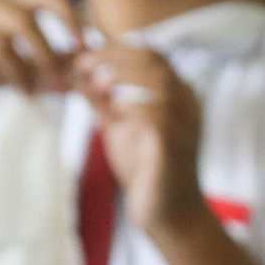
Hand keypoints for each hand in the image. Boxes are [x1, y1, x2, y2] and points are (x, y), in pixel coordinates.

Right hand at [0, 0, 85, 103]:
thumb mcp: (11, 58)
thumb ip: (45, 65)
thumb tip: (82, 80)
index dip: (72, 16)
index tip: (83, 46)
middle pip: (26, 20)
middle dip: (46, 53)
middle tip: (56, 80)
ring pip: (2, 46)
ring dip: (19, 74)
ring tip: (24, 91)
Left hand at [82, 45, 207, 239]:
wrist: (169, 215)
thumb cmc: (147, 169)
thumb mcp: (121, 126)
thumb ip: (104, 100)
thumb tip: (77, 72)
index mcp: (177, 94)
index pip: (151, 55)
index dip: (116, 49)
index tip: (83, 56)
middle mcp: (187, 103)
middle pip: (154, 60)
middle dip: (114, 57)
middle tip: (82, 64)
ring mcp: (184, 123)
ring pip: (159, 81)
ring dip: (122, 76)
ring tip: (95, 83)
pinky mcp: (174, 146)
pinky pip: (156, 116)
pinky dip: (131, 106)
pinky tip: (112, 110)